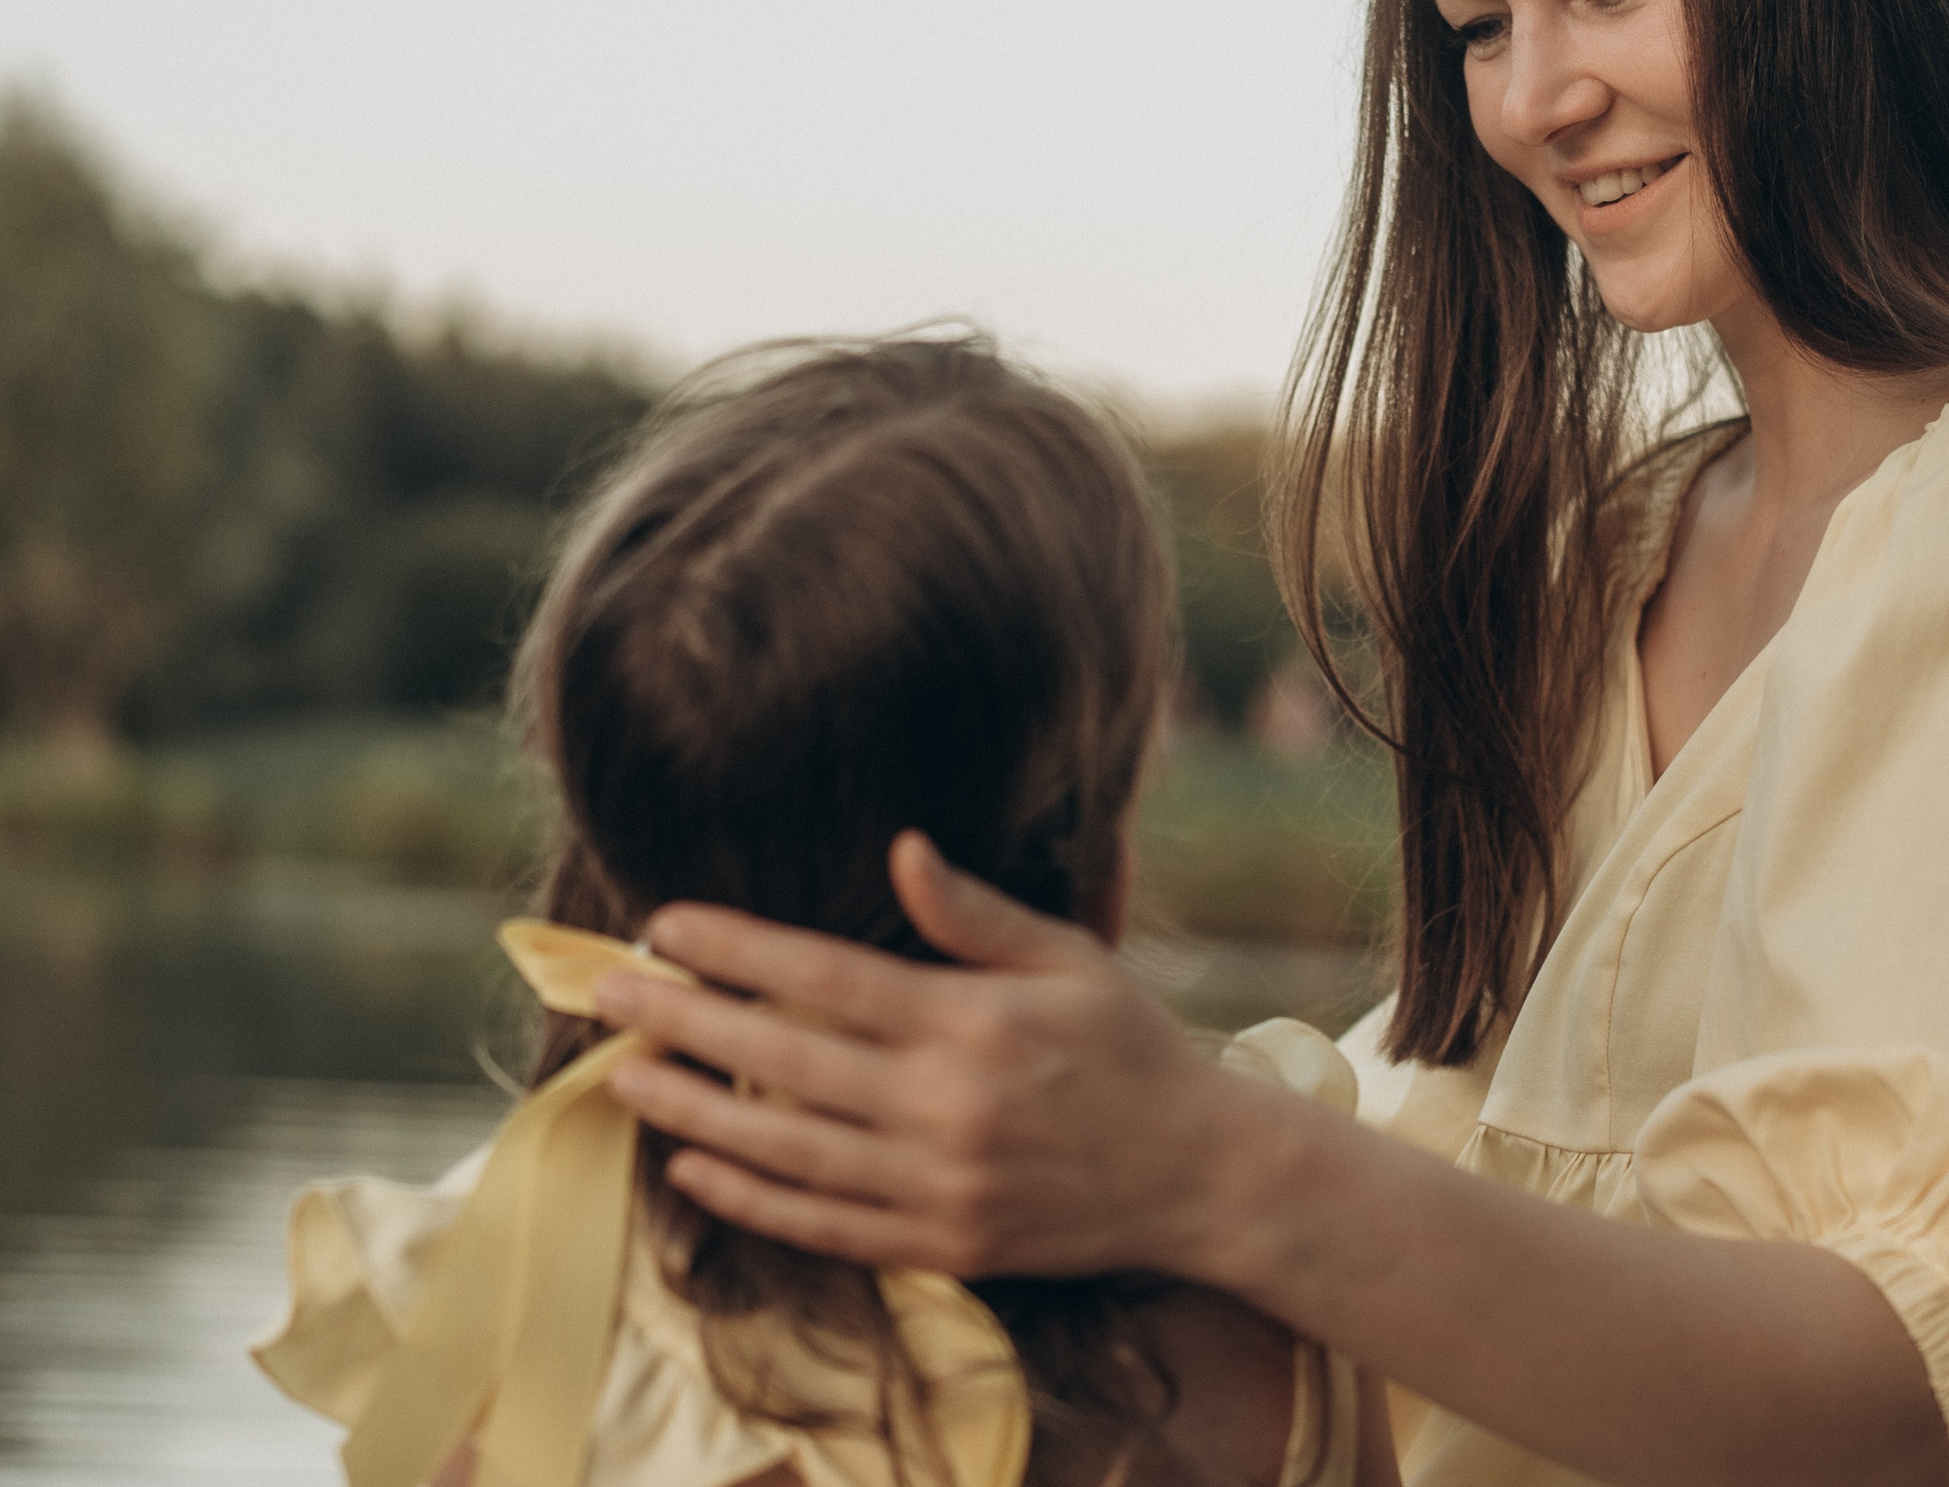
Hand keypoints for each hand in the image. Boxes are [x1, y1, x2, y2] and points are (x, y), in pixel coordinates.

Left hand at [593, 832, 1252, 1277]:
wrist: (1200, 1173)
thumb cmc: (1132, 1047)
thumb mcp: (1070, 957)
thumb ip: (975, 913)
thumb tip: (902, 847)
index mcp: (972, 1022)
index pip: (826, 977)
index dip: (737, 950)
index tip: (664, 925)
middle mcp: (945, 1106)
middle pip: (784, 1059)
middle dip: (685, 1022)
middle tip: (605, 993)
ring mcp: (939, 1185)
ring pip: (787, 1150)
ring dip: (696, 1113)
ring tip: (624, 1078)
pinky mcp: (942, 1244)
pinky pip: (822, 1225)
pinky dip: (750, 1201)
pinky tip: (693, 1169)